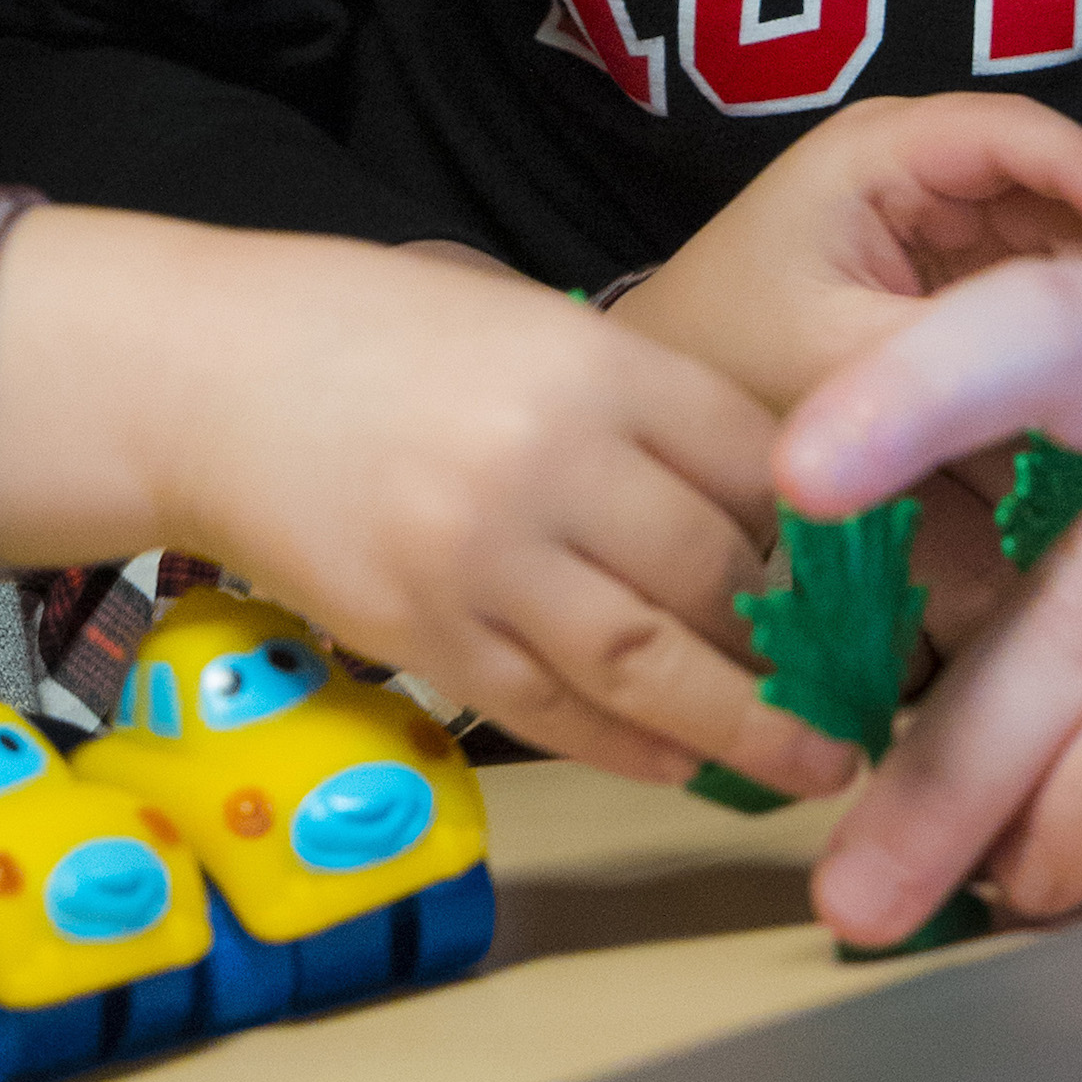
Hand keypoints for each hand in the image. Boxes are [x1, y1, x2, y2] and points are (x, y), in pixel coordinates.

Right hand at [0, 205, 856, 800]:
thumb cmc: (370, 331)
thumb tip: (757, 501)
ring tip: (821, 761)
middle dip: (804, 640)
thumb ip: (628, 399)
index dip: (829, 529)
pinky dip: (635, 746)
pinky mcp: (424, 636)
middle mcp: (548, 463)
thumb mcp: (518, 318)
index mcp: (587, 364)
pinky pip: (554, 711)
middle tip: (867, 682)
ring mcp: (482, 559)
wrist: (203, 374)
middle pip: (720, 573)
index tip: (877, 575)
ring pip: (653, 665)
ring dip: (750, 725)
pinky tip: (687, 762)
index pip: (755, 462)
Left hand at [632, 88, 1081, 416]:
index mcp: (880, 152)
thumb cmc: (725, 348)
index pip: (1007, 132)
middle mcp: (922, 165)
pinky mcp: (953, 268)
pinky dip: (1060, 328)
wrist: (667, 387)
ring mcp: (943, 214)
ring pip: (1056, 239)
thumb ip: (941, 361)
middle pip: (1052, 186)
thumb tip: (1058, 378)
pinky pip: (1033, 283)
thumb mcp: (832, 354)